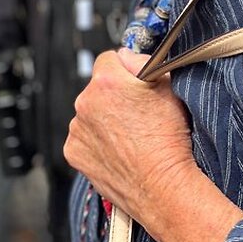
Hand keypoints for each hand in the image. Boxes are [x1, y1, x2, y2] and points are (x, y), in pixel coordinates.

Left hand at [64, 49, 197, 219]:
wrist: (162, 185)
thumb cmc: (168, 139)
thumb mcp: (168, 86)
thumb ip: (143, 62)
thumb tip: (127, 56)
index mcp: (106, 81)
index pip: (110, 58)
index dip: (126, 69)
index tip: (136, 82)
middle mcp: (84, 103)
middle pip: (98, 88)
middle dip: (114, 96)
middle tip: (138, 113)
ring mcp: (76, 130)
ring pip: (90, 114)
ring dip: (105, 120)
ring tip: (130, 136)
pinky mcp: (74, 153)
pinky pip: (84, 138)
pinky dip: (97, 142)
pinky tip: (119, 150)